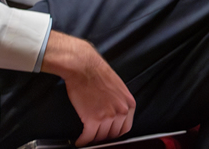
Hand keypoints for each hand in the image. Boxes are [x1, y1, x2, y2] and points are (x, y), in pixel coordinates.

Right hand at [40, 31, 135, 145]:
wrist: (83, 66)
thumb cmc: (97, 72)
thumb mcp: (118, 87)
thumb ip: (119, 102)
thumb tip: (114, 114)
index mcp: (129, 103)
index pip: (125, 128)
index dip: (114, 132)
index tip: (107, 133)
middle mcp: (121, 111)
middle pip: (113, 134)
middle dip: (103, 136)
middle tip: (95, 135)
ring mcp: (108, 116)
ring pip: (100, 137)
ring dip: (92, 139)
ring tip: (87, 138)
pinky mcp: (93, 119)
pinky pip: (88, 137)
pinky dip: (83, 141)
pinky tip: (79, 141)